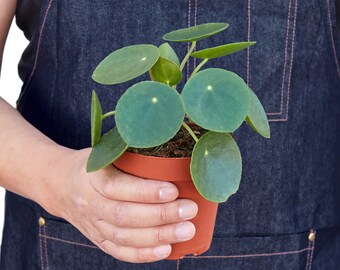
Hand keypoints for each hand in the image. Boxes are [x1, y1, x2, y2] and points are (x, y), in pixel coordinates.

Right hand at [45, 148, 197, 262]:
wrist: (60, 184)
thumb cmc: (93, 165)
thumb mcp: (105, 152)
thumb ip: (130, 154)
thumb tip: (170, 152)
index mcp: (91, 177)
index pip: (117, 187)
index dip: (145, 192)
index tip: (173, 190)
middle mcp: (90, 204)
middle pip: (125, 215)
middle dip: (161, 215)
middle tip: (189, 210)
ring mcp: (93, 225)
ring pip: (125, 236)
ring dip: (158, 236)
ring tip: (186, 230)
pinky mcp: (98, 239)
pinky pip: (119, 251)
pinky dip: (143, 254)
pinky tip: (166, 250)